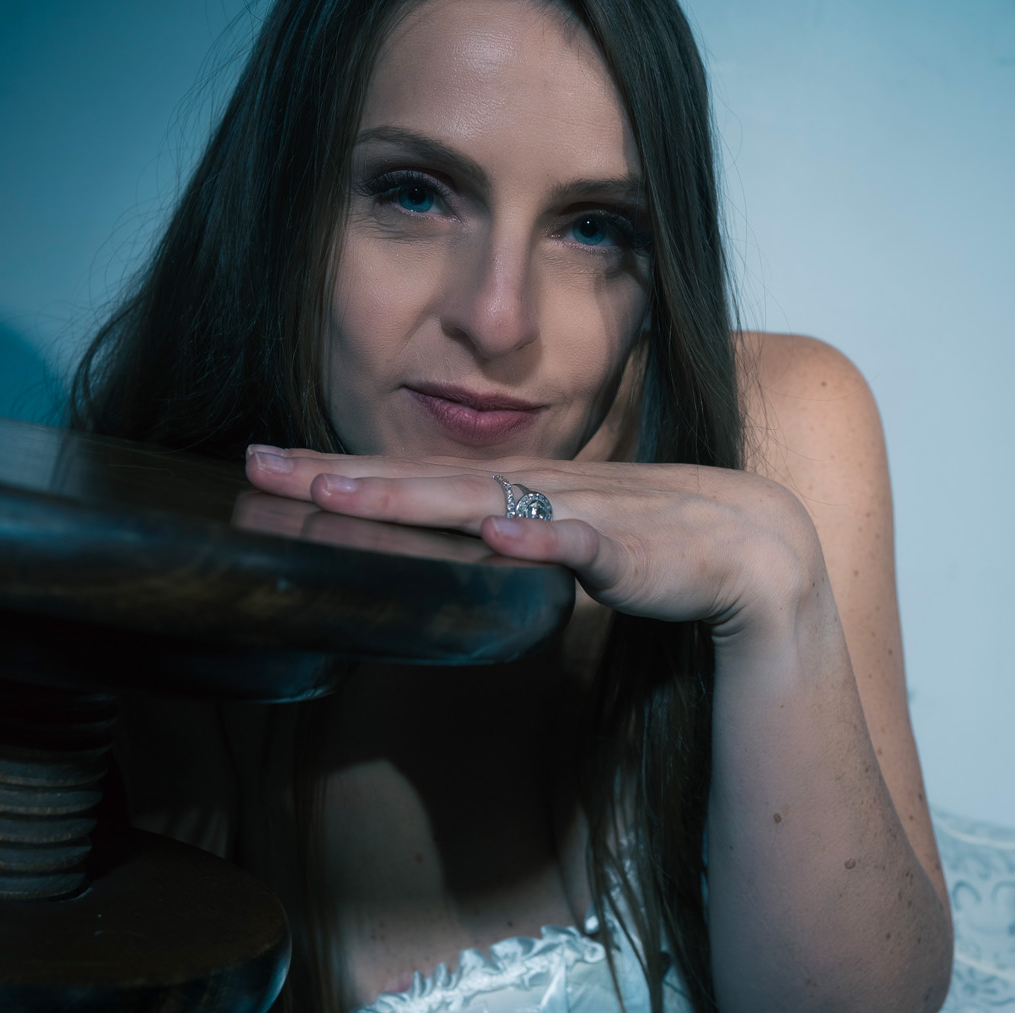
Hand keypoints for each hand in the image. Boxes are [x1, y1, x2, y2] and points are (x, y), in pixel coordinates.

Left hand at [243, 447, 824, 642]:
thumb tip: (450, 540)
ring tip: (343, 493)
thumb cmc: (657, 538)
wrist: (755, 549)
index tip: (265, 464)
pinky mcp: (629, 549)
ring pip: (484, 502)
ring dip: (412, 497)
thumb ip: (509, 531)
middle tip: (259, 468)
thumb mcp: (565, 530)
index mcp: (519, 487)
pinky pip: (583, 544)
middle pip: (423, 480)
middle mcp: (536, 490)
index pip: (415, 475)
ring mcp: (580, 514)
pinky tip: (501, 537)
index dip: (339, 469)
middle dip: (340, 476)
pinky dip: (543, 540)